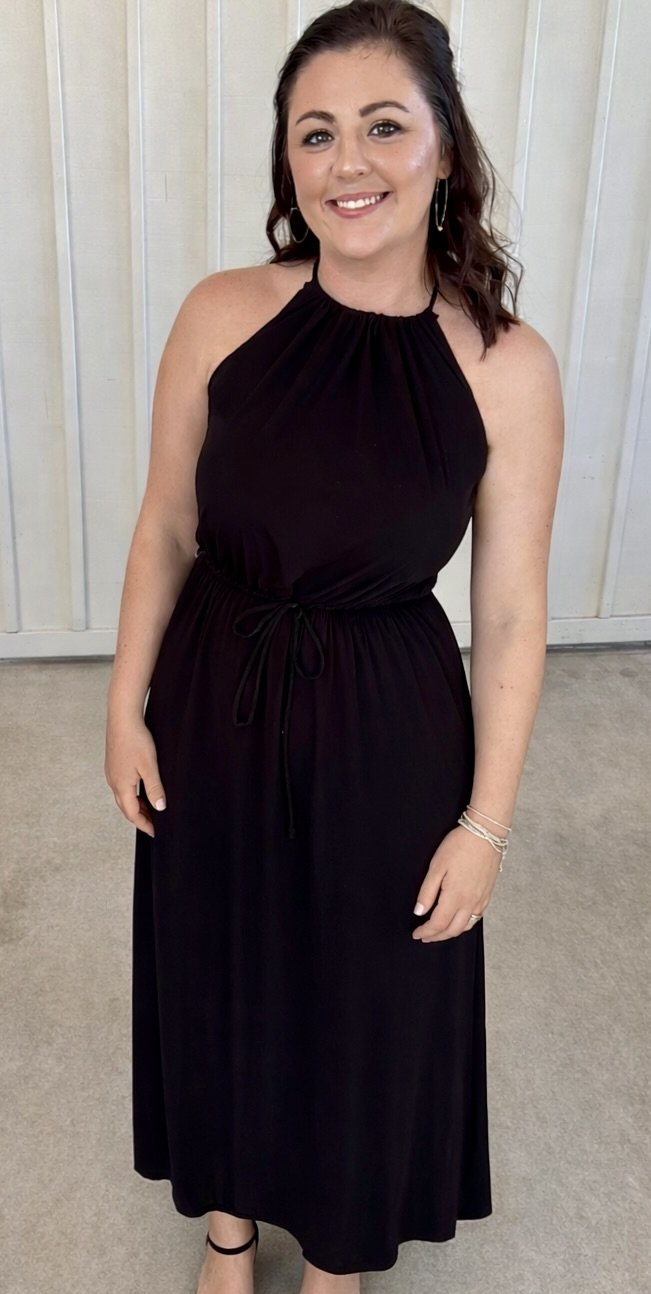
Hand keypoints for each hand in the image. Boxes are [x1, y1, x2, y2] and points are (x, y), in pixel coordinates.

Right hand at [104, 713, 166, 837]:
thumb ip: (154, 788)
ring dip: (136, 806)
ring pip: (123, 797)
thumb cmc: (136, 740)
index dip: (144, 824)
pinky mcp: (113, 765)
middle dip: (140, 818)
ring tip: (151, 809)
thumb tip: (160, 808)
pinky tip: (141, 790)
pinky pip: (122, 787)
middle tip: (154, 824)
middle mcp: (113, 782)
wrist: (122, 718)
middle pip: (126, 807)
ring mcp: (111, 773)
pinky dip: (132, 794)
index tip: (155, 832)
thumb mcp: (149, 766)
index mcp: (121, 786)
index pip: (132, 813)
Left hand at [411, 824, 500, 941]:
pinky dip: (465, 924)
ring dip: (451, 933)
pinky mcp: (488, 894)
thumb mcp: (437, 866)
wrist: (486, 834)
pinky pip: (476, 917)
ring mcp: (481, 899)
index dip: (426, 932)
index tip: (417, 933)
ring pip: (466, 926)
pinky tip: (459, 920)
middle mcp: (470, 902)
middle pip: (452, 930)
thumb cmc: (460, 846)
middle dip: (437, 937)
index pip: (438, 923)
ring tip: (439, 932)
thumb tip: (419, 912)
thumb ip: (427, 892)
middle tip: (425, 936)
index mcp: (455, 896)